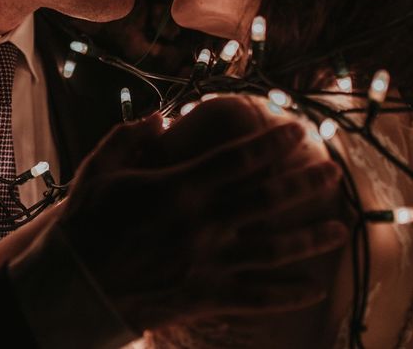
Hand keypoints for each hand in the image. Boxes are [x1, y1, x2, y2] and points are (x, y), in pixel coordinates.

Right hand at [57, 98, 348, 331]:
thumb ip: (131, 136)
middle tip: (333, 172)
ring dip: (310, 237)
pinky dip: (287, 293)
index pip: (240, 158)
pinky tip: (314, 288)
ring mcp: (207, 262)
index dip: (274, 143)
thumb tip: (163, 117)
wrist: (72, 287)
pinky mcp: (205, 295)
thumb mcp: (100, 169)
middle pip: (268, 200)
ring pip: (273, 249)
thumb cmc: (86, 223)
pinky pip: (255, 295)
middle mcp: (202, 224)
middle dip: (305, 184)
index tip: (298, 129)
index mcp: (179, 187)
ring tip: (341, 226)